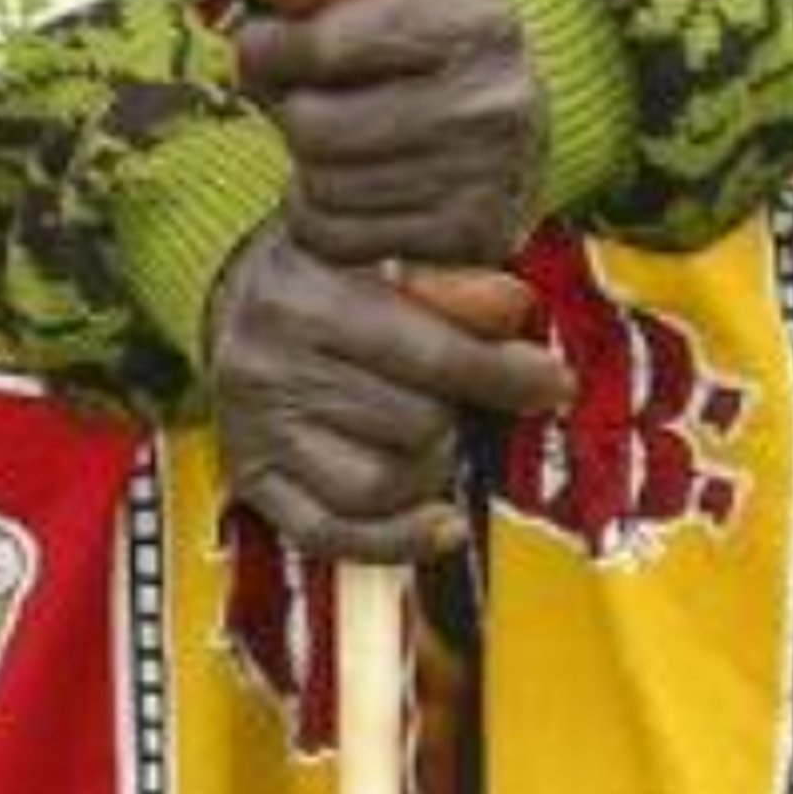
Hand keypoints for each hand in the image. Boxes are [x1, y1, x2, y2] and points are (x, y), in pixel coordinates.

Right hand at [206, 227, 575, 568]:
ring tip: (435, 441)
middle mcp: (267, 360)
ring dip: (428, 471)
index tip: (554, 383)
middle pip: (411, 425)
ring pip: (377, 486)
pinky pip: (330, 534)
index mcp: (306, 291)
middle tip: (463, 404)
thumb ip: (454, 281)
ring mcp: (253, 427)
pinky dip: (396, 540)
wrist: (237, 292)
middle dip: (457, 418)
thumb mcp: (391, 253)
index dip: (503, 374)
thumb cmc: (335, 274)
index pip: (428, 354)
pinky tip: (442, 526)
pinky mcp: (250, 477)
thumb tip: (514, 306)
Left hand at [234, 0, 544, 270]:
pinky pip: (341, 238)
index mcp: (472, 18)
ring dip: (305, 169)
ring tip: (332, 147)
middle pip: (315, 126)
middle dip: (292, 113)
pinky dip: (324, 218)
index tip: (267, 49)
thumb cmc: (429, 53)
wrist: (512, 130)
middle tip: (306, 104)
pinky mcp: (468, 238)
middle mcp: (490, 100)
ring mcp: (486, 177)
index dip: (271, 48)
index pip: (323, 45)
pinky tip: (348, 190)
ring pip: (323, 186)